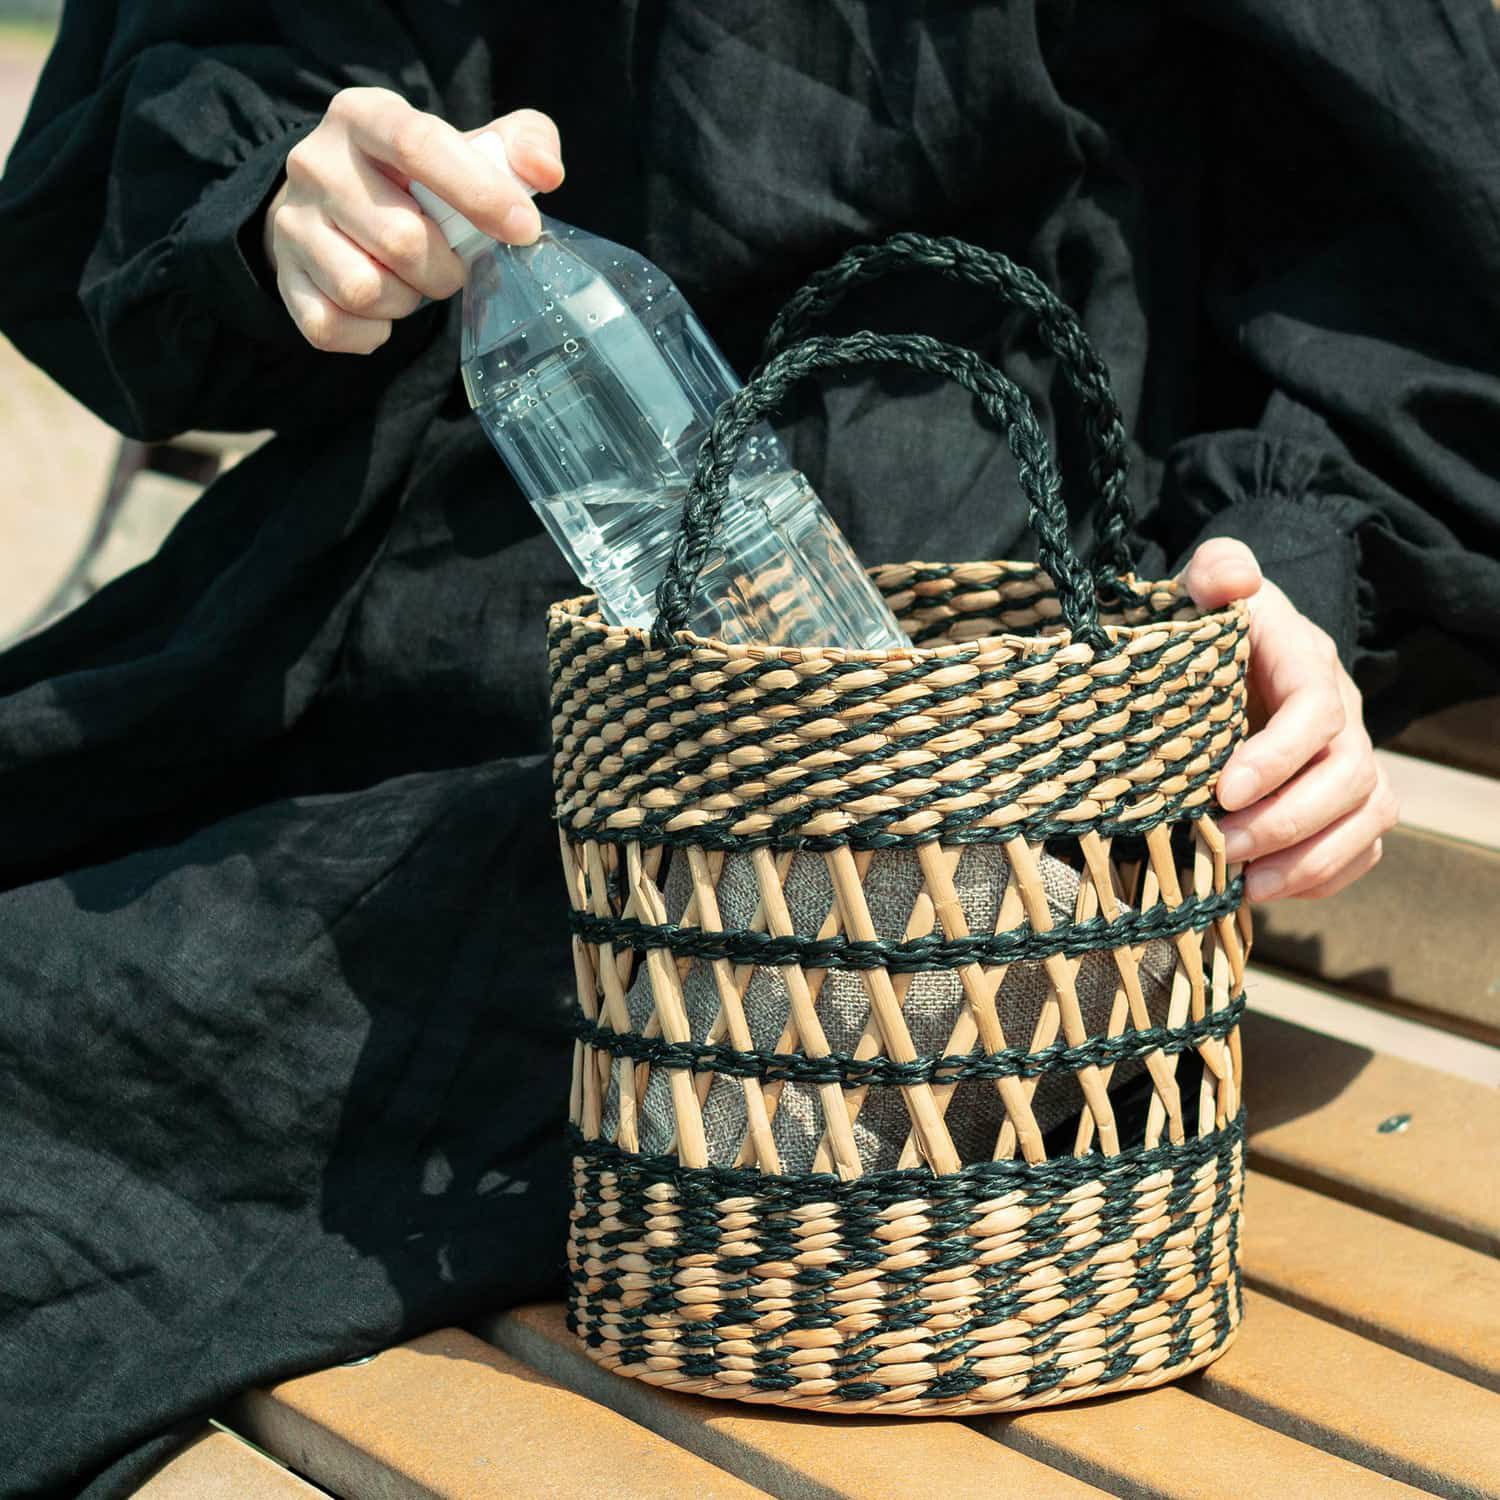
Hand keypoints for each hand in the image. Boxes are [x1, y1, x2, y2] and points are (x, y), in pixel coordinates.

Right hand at [262, 88, 563, 353]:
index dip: (478, 193)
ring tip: (411, 280)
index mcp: (365, 117)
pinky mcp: (285, 278)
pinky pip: (332, 327)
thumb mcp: (467, 145)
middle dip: (444, 269)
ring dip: (407, 301)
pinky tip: (382, 310)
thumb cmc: (416, 179)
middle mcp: (317, 163)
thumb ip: (519, 144)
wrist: (329, 206)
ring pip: (365, 289)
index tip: (524, 229)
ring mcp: (292, 223)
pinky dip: (371, 333)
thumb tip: (545, 172)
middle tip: (450, 263)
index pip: (419, 146)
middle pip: (399, 239)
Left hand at [1181, 538, 1398, 901]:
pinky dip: (1324, 876)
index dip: (1278, 756)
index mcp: (1306, 659)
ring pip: (1368, 816)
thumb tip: (1233, 581)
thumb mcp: (1199, 587)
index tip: (1222, 791)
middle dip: (1287, 820)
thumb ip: (1214, 572)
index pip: (1316, 710)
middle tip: (1222, 846)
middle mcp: (1343, 711)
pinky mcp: (1347, 798)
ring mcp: (1351, 755)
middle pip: (1348, 774)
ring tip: (1248, 884)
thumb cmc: (1204, 623)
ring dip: (1310, 859)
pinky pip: (1363, 845)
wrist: (1223, 648)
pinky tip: (1269, 890)